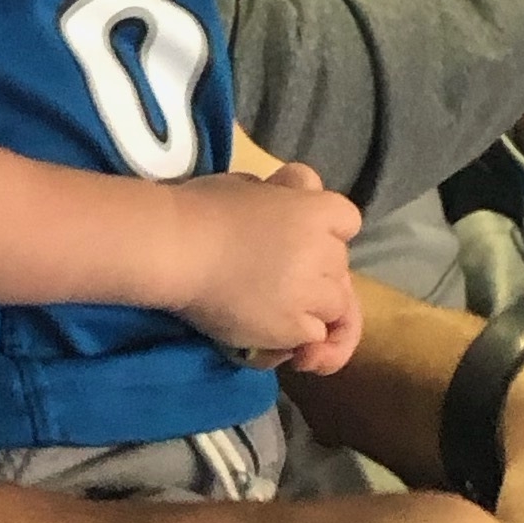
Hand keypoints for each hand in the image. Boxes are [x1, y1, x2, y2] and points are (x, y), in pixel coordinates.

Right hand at [163, 162, 362, 371]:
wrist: (175, 249)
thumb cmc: (201, 209)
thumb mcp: (251, 185)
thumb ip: (284, 192)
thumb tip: (299, 190)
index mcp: (315, 210)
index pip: (348, 222)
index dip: (327, 232)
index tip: (301, 236)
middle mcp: (323, 251)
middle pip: (340, 267)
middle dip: (316, 272)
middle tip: (272, 275)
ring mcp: (311, 292)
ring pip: (335, 306)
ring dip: (311, 308)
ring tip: (270, 307)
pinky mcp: (292, 327)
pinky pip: (314, 337)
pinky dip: (296, 336)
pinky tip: (265, 330)